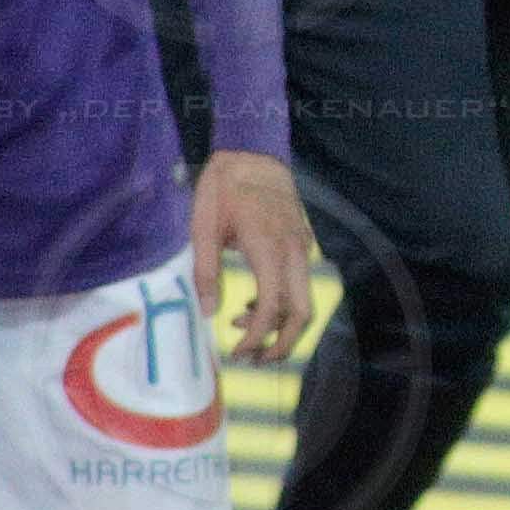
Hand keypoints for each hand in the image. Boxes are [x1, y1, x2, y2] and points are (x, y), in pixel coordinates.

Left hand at [189, 150, 315, 364]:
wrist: (253, 151)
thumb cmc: (224, 186)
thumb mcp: (203, 226)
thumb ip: (206, 271)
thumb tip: (208, 313)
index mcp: (268, 248)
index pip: (271, 307)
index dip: (256, 337)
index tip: (237, 352)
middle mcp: (292, 251)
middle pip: (303, 312)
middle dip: (283, 343)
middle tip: (255, 358)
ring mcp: (301, 246)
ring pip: (305, 299)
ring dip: (281, 323)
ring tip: (245, 327)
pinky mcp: (301, 242)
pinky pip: (300, 282)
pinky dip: (283, 302)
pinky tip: (253, 301)